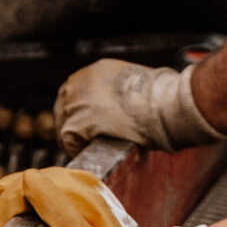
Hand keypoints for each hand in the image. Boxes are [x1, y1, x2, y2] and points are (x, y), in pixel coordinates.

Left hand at [55, 59, 223, 152]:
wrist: (160, 103)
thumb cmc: (160, 95)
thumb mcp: (138, 82)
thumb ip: (127, 92)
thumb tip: (136, 106)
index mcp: (94, 71)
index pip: (78, 92)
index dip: (83, 109)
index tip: (90, 122)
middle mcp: (78, 83)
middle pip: (67, 107)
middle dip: (77, 122)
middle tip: (88, 138)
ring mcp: (74, 104)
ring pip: (66, 124)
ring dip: (77, 137)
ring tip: (90, 148)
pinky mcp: (75, 125)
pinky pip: (69, 141)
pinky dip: (77, 149)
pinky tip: (89, 154)